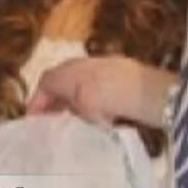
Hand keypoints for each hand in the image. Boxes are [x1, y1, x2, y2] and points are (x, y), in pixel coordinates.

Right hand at [28, 56, 173, 126]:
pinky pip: (95, 90)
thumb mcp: (83, 106)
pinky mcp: (123, 77)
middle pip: (60, 81)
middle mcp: (84, 64)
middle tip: (48, 122)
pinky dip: (88, 102)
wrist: (156, 93)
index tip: (32, 121)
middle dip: (52, 100)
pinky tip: (96, 117)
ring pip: (78, 85)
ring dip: (70, 101)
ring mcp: (105, 69)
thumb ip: (67, 108)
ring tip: (70, 122)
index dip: (36, 101)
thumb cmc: (113, 97)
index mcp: (69, 70)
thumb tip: (65, 115)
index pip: (44, 83)